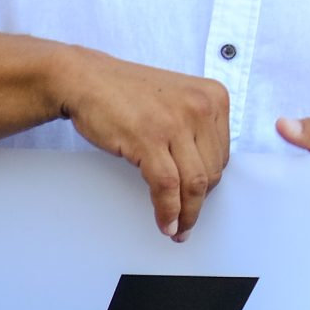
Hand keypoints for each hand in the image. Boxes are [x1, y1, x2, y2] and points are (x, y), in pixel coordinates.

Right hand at [50, 48, 230, 241]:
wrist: (87, 80)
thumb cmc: (129, 94)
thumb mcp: (177, 102)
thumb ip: (197, 130)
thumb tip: (206, 176)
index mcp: (215, 96)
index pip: (222, 153)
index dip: (211, 182)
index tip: (200, 199)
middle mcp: (202, 106)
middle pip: (213, 170)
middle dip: (200, 202)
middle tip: (188, 221)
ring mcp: (177, 122)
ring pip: (195, 182)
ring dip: (187, 214)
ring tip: (178, 229)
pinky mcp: (150, 138)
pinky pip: (168, 186)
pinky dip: (168, 211)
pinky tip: (165, 223)